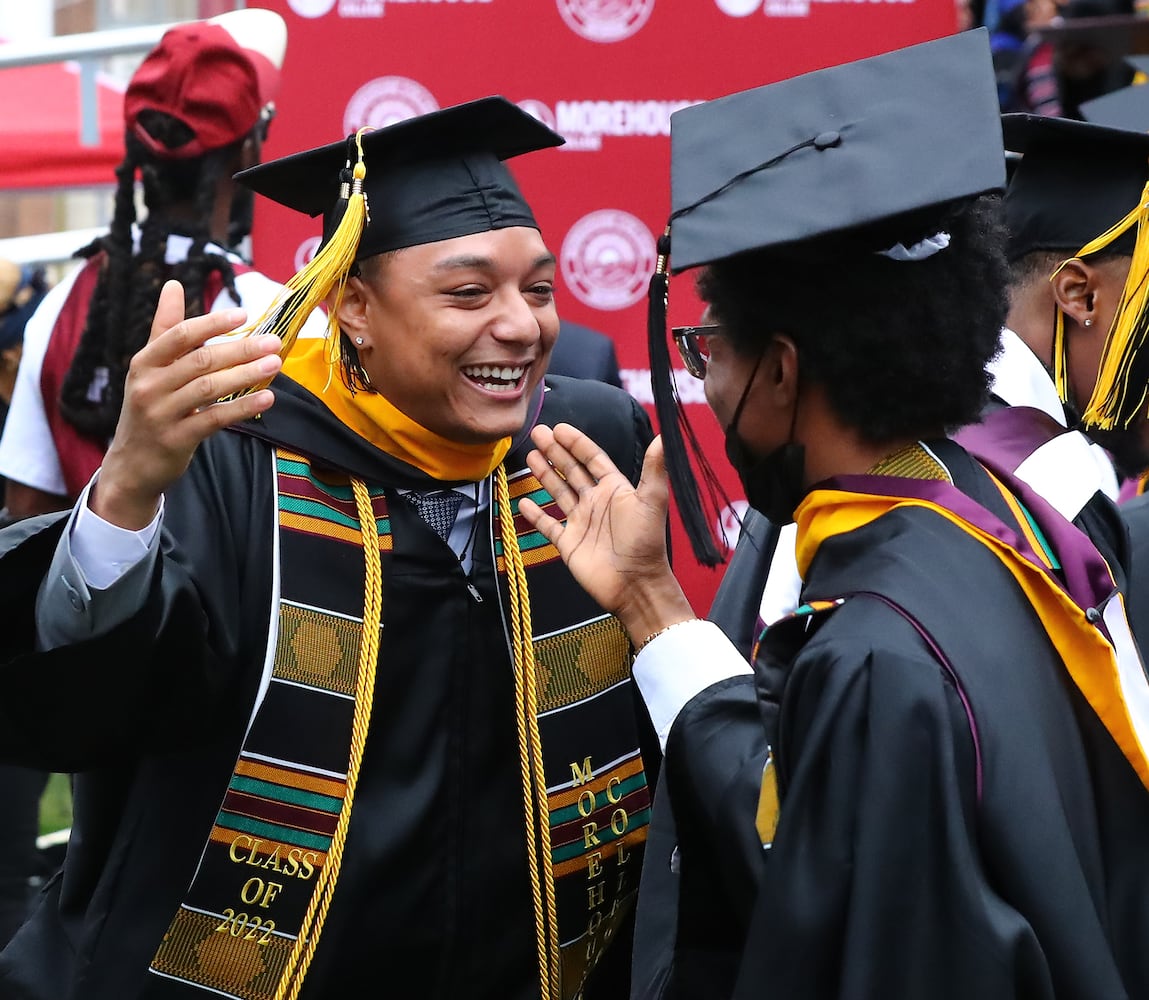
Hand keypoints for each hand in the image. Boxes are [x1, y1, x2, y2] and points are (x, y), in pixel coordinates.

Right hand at [91, 280, 282, 529]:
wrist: (132, 463)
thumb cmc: (150, 407)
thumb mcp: (150, 368)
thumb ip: (166, 328)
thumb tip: (173, 284)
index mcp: (144, 362)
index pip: (179, 335)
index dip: (212, 323)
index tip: (244, 314)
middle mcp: (149, 385)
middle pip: (201, 361)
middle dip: (241, 349)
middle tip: (274, 342)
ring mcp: (161, 414)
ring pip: (210, 388)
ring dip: (246, 375)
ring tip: (276, 365)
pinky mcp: (176, 439)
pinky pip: (214, 419)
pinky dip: (242, 407)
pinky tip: (266, 398)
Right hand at [519, 422, 693, 643]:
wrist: (635, 584)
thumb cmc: (645, 542)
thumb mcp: (651, 501)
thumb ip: (654, 469)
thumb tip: (664, 437)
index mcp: (614, 490)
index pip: (592, 459)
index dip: (576, 443)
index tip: (559, 428)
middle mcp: (595, 502)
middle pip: (571, 471)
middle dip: (555, 452)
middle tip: (537, 433)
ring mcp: (580, 522)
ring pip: (558, 492)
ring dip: (545, 475)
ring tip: (530, 456)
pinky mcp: (568, 543)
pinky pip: (548, 525)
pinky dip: (535, 515)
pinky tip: (523, 501)